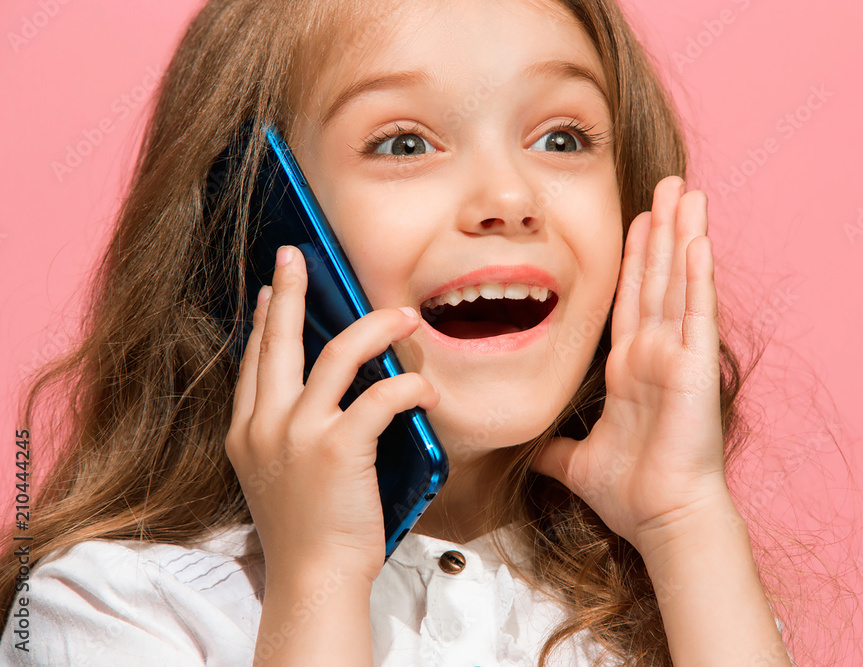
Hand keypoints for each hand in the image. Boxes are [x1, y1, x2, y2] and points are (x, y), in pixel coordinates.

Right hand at [224, 245, 439, 583]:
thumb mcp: (281, 477)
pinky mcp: (338, 448)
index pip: (255, 362)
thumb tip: (324, 399)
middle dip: (290, 292)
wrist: (314, 578)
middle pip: (278, 341)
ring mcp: (298, 434)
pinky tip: (426, 389)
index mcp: (247, 433)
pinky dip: (409, 387)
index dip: (266, 322)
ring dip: (375, 328)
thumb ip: (291, 435)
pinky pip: (381, 397)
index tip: (273, 293)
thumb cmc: (308, 532)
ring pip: (336, 354)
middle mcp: (265, 426)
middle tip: (296, 257)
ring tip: (403, 316)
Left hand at [529, 176, 728, 548]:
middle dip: (661, 231)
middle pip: (658, 278)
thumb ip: (555, 446)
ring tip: (687, 192)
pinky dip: (697, 273)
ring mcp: (678, 356)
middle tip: (668, 187)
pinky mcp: (695, 365)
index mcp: (630, 368)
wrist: (661, 519)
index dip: (633, 259)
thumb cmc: (630, 493)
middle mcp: (656, 354)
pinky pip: (696, 310)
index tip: (635, 221)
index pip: (630, 300)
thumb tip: (531, 447)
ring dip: (682, 235)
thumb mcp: (577, 458)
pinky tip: (699, 237)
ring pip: (679, 282)